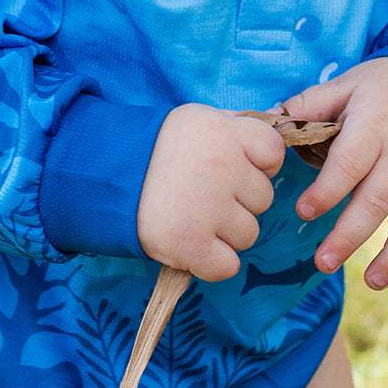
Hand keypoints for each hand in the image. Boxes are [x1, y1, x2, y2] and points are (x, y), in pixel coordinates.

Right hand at [137, 104, 285, 281]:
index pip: (274, 153)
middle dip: (238, 201)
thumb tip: (281, 126)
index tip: (231, 167)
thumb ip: (238, 126)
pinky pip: (228, 266)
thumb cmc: (158, 148)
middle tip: (201, 193)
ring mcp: (208, 208)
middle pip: (263, 199)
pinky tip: (190, 242)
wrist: (106, 176)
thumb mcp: (197, 120)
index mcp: (226, 132)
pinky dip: (211, 262)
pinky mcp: (191, 245)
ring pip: (249, 234)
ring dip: (225, 233)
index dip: (257, 165)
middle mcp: (223, 167)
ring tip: (192, 215)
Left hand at [282, 58, 387, 290]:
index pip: (349, 164)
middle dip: (348, 237)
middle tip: (322, 263)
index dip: (326, 192)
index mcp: (374, 125)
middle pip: (377, 201)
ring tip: (372, 282)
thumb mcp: (347, 85)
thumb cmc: (386, 87)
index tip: (303, 213)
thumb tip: (270, 118)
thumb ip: (310, 104)